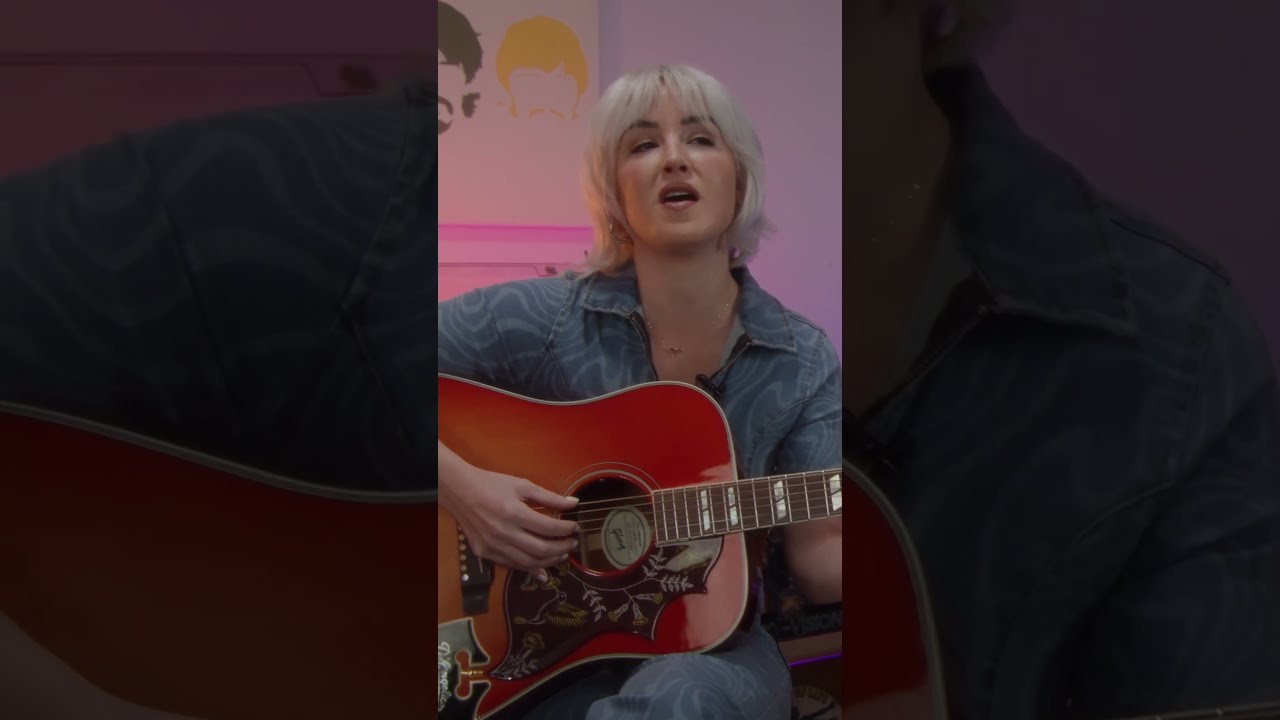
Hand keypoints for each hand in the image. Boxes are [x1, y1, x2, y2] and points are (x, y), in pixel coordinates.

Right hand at [438, 444, 578, 579]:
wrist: (460, 491)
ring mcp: (494, 546)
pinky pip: (512, 565)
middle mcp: (504, 533)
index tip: (575, 527)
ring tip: (561, 555)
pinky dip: (530, 569)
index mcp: (515, 513)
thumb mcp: (522, 485)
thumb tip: (574, 503)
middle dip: (563, 548)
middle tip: (572, 543)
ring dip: (549, 561)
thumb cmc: (492, 484)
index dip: (566, 529)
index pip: (549, 528)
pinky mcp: (485, 553)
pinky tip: (542, 570)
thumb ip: (549, 496)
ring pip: (528, 562)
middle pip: (542, 549)